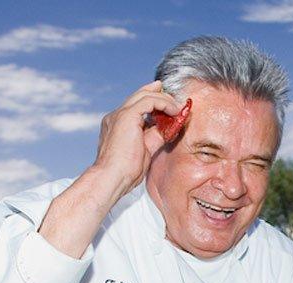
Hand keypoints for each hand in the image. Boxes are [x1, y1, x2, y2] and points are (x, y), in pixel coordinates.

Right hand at [89, 80, 183, 201]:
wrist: (113, 177)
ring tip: (178, 109)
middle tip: (177, 103)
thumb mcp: (145, 149)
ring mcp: (120, 114)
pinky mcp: (127, 116)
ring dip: (165, 100)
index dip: (154, 102)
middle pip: (140, 95)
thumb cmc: (126, 171)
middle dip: (161, 95)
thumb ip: (155, 136)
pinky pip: (150, 100)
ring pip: (145, 95)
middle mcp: (116, 116)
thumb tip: (168, 129)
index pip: (137, 105)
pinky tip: (174, 111)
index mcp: (117, 124)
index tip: (170, 105)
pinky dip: (164, 103)